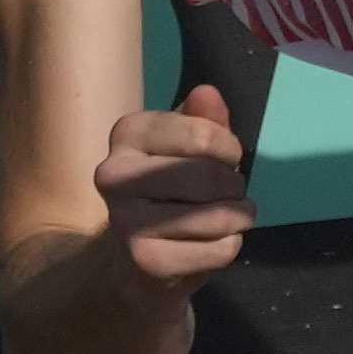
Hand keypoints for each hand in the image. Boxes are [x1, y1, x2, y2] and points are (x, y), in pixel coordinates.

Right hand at [94, 82, 255, 290]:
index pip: (205, 135)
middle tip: (231, 193)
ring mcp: (124, 219)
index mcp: (128, 132)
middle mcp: (114, 173)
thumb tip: (206, 94)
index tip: (227, 158)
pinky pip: (217, 251)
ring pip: (216, 217)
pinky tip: (213, 243)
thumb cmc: (173, 184)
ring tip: (229, 217)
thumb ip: (205, 119)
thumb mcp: (189, 144)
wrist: (136, 250)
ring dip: (238, 218)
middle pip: (209, 178)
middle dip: (235, 187)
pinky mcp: (142, 259)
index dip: (230, 149)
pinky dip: (229, 247)